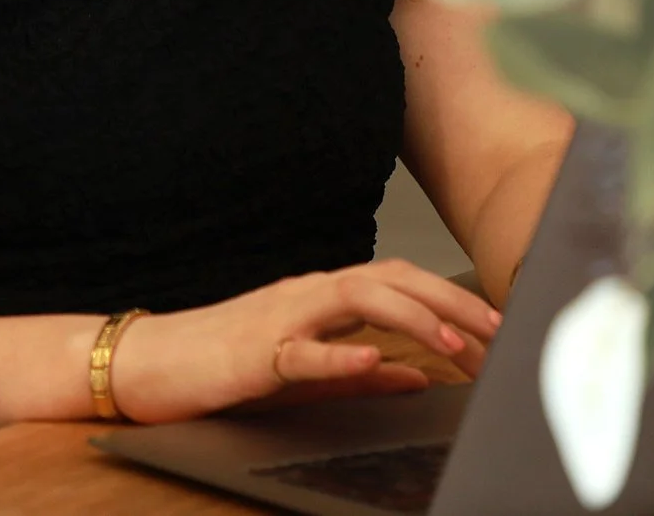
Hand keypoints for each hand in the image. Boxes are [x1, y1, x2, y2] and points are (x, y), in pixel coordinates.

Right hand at [105, 259, 501, 423]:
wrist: (155, 363)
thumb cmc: (227, 364)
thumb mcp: (308, 371)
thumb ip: (363, 371)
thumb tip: (418, 375)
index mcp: (322, 296)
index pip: (399, 282)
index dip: (451, 298)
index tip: (497, 328)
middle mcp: (307, 293)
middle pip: (389, 278)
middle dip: (449, 300)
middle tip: (498, 330)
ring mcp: (281, 316)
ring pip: (356, 299)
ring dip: (411, 317)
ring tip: (454, 343)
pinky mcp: (255, 352)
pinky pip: (302, 350)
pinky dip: (340, 353)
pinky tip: (372, 357)